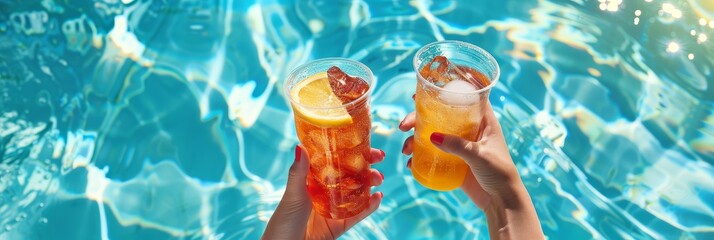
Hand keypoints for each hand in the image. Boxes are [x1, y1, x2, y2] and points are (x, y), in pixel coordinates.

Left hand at [262, 146, 384, 239]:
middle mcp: (324, 192)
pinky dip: (369, 206)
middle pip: (349, 174)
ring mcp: (333, 208)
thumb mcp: (292, 195)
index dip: (349, 151)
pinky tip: (377, 198)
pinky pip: (357, 214)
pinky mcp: (339, 225)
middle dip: (365, 165)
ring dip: (370, 183)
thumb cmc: (283, 222)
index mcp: (312, 181)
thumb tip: (300, 146)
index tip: (363, 143)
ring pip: (356, 192)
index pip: (333, 160)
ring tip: (378, 178)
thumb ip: (298, 173)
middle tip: (378, 157)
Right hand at [399, 100, 542, 238]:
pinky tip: (411, 163)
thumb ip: (457, 145)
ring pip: (433, 135)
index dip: (446, 91)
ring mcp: (460, 146)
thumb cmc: (500, 173)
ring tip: (406, 150)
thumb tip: (431, 136)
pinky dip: (420, 156)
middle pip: (441, 116)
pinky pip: (433, 154)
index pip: (465, 97)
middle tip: (404, 126)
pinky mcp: (454, 162)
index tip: (424, 91)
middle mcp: (470, 130)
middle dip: (419, 118)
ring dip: (416, 139)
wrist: (502, 201)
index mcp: (483, 121)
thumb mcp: (479, 155)